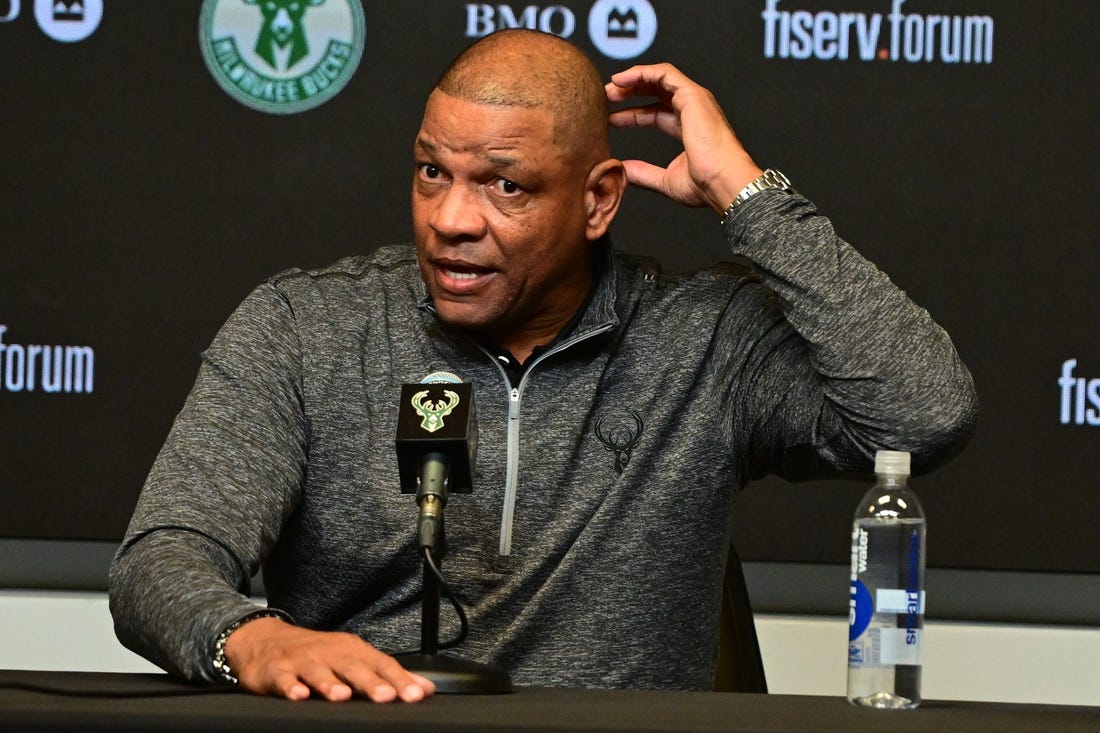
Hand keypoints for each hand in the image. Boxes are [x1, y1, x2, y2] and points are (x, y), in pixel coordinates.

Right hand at [224, 616, 434, 701]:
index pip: (382, 664)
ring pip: (319, 672)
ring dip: (331, 684)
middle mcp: (331, 653)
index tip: (416, 696)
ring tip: (343, 696)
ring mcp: (303, 661)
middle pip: (354, 667)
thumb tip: (425, 688)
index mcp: (352, 650)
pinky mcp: (277, 671)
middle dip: (371, 682)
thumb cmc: (318, 654)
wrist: (267, 640)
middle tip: (387, 697)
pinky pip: (284, 679)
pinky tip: (299, 696)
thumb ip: (387, 674)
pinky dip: (291, 687)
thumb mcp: (353, 659)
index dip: (400, 680)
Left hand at [605, 63, 762, 214]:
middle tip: (605, 98)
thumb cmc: (705, 185)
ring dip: (632, 80)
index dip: (632, 115)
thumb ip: (644, 173)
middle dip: (629, 93)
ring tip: (610, 87)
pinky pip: (664, 73)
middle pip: (656, 92)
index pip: (655, 114)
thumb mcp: (666, 180)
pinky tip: (621, 80)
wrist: (723, 181)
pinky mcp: (692, 94)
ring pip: (659, 78)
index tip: (610, 120)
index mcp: (689, 129)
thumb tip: (624, 169)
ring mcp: (694, 100)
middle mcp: (692, 110)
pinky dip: (641, 72)